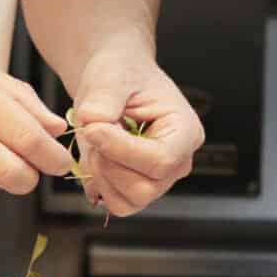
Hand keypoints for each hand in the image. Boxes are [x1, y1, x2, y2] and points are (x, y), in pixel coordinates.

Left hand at [68, 38, 204, 216]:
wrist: (115, 79)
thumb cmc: (122, 73)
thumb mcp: (110, 77)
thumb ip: (102, 101)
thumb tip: (91, 126)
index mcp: (185, 130)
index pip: (160, 160)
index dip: (120, 149)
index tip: (93, 128)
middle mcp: (178, 160)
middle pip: (145, 188)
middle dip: (110, 164)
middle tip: (95, 133)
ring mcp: (159, 179)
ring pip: (128, 201)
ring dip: (102, 175)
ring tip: (98, 143)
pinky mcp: (138, 189)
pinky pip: (116, 204)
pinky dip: (99, 184)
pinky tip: (98, 156)